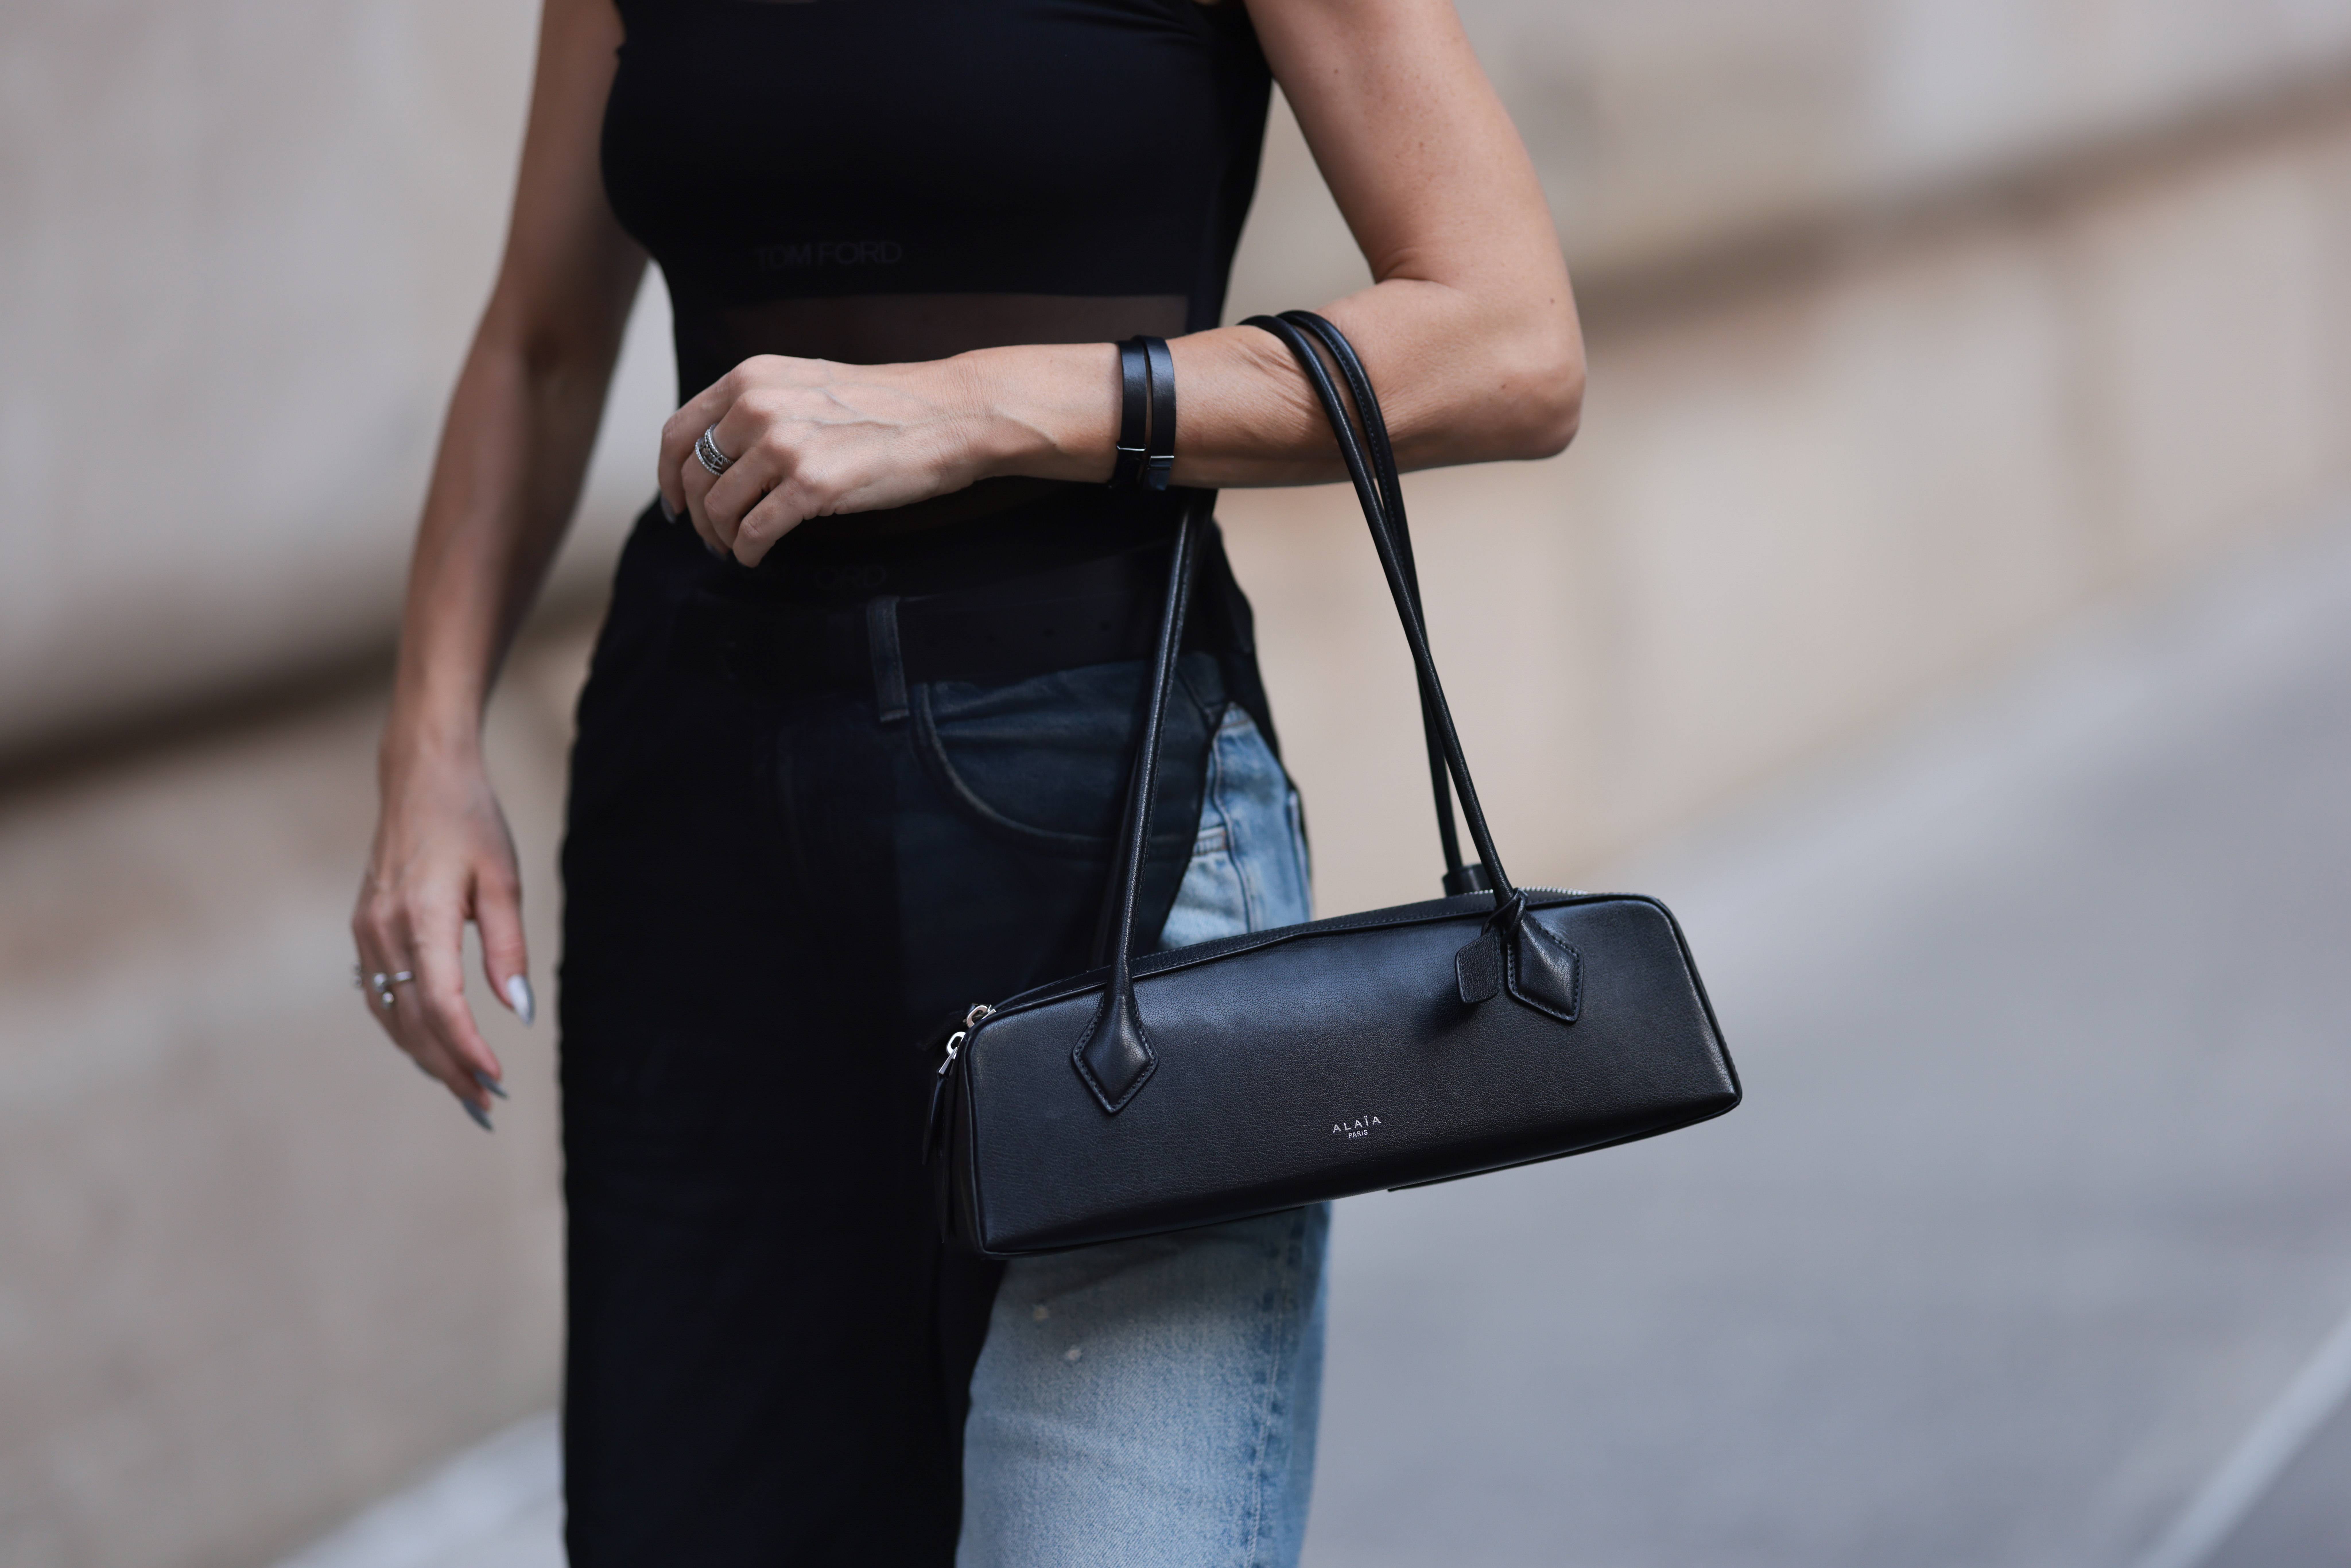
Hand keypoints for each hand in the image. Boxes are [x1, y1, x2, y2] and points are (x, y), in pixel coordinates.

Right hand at [351, 742, 527, 1124]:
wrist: (420, 778)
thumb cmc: (470, 823)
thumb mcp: (503, 880)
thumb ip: (507, 950)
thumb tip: (518, 1011)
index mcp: (421, 917)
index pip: (441, 1004)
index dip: (467, 1049)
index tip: (497, 1080)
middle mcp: (383, 931)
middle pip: (413, 1021)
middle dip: (450, 1068)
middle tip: (486, 1106)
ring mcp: (366, 932)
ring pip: (391, 1015)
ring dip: (426, 1056)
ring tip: (464, 1088)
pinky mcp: (363, 930)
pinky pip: (379, 995)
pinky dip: (405, 1028)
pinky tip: (431, 1046)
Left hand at [655, 354, 994, 565]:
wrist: (948, 414)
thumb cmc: (886, 406)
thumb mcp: (807, 385)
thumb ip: (760, 407)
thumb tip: (721, 454)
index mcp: (752, 378)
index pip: (679, 432)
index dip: (668, 476)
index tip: (676, 501)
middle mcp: (759, 406)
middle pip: (694, 477)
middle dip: (697, 516)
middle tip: (711, 537)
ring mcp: (784, 446)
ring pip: (719, 509)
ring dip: (722, 539)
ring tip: (737, 548)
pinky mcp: (812, 487)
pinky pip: (753, 533)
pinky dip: (747, 553)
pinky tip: (757, 557)